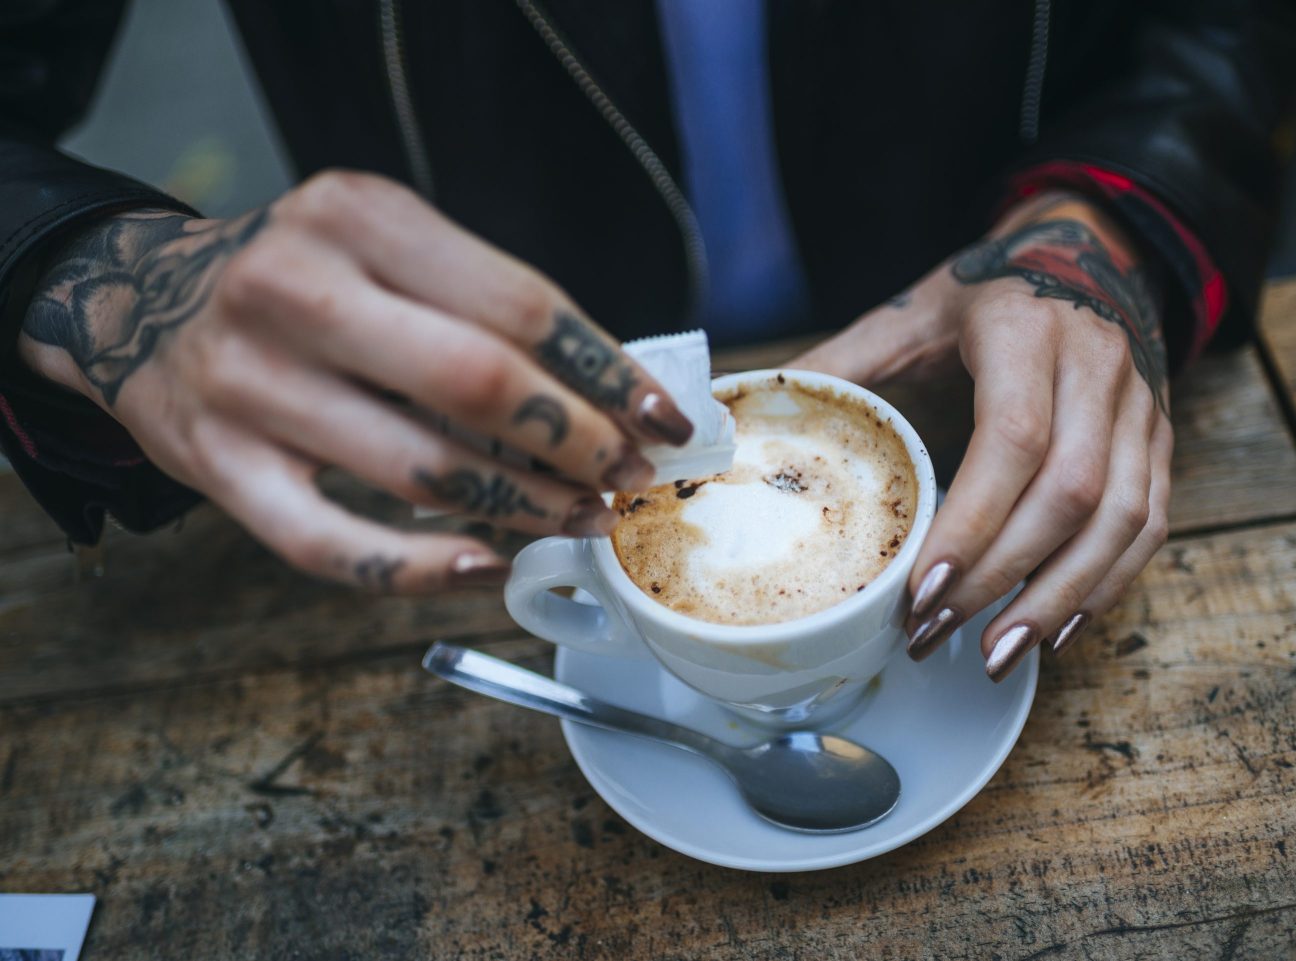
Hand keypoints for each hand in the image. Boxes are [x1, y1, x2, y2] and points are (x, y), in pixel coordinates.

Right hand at [18, 170, 692, 592]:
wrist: (134, 302)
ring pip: (419, 472)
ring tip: (579, 518)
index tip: (662, 417)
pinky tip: (485, 567)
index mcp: (358, 217)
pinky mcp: (216, 465)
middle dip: (577, 444)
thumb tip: (609, 397)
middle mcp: (294, 290)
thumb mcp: (384, 245)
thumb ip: (480, 305)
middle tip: (626, 476)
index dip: (608, 372)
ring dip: (522, 508)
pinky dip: (420, 569)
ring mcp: (247, 383)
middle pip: (477, 384)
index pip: (519, 304)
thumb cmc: (301, 280)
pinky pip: (332, 545)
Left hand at [792, 192, 1171, 679]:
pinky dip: (1108, 584)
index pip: (1014, 440)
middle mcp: (1097, 368)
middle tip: (937, 636)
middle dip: (1002, 580)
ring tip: (998, 655)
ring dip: (1060, 598)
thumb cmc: (985, 292)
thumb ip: (838, 368)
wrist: (1084, 253)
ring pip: (1122, 519)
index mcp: (1026, 332)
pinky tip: (1058, 627)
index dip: (972, 524)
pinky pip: (1150, 523)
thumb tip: (746, 424)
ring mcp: (1139, 408)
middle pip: (1070, 494)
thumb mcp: (907, 316)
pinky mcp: (1160, 440)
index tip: (921, 590)